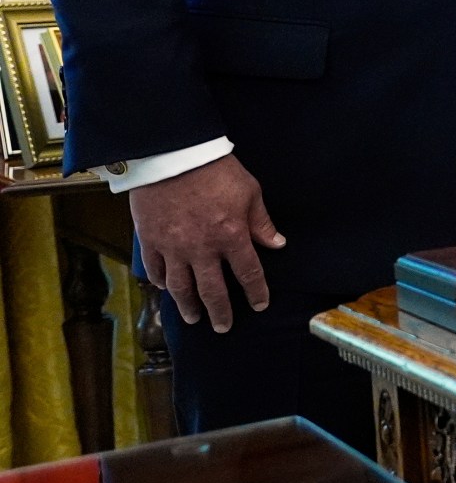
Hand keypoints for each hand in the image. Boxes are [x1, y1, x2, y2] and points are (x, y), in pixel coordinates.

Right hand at [128, 154, 284, 332]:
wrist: (173, 155)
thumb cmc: (216, 170)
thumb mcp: (250, 192)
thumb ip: (262, 222)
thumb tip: (277, 244)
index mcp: (231, 236)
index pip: (248, 274)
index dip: (255, 292)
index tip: (259, 305)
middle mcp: (202, 248)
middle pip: (212, 290)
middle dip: (220, 312)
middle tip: (223, 327)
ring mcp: (173, 247)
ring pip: (180, 286)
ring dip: (187, 305)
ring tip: (193, 318)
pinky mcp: (149, 239)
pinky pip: (154, 268)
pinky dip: (159, 281)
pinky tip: (165, 288)